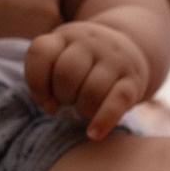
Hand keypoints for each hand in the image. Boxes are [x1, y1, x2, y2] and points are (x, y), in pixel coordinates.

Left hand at [25, 20, 151, 138]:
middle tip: (70, 100)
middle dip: (63, 96)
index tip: (45, 98)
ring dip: (82, 108)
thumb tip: (51, 108)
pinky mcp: (133, 80)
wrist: (130, 48)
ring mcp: (114, 60)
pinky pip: (117, 102)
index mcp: (66, 36)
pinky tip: (94, 133)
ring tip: (85, 108)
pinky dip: (103, 120)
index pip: (41, 53)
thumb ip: (45, 81)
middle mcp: (91, 42)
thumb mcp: (61, 58)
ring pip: (91, 91)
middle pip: (66, 74)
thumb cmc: (85, 63)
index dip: (36, 82)